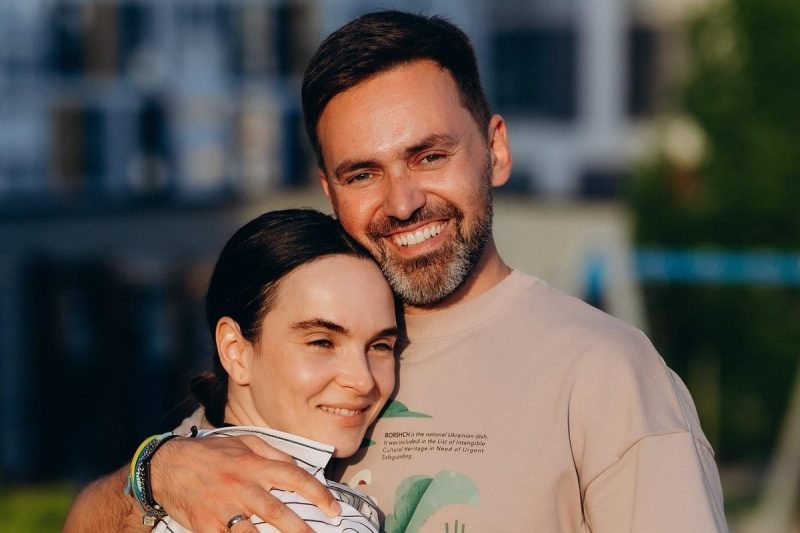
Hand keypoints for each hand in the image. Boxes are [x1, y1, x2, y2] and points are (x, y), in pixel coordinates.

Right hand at [149, 435, 340, 532]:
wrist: (165, 465)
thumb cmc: (208, 453)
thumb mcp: (243, 441)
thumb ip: (272, 452)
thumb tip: (296, 465)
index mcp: (253, 465)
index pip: (294, 477)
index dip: (318, 494)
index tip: (333, 509)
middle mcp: (241, 486)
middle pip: (277, 511)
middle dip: (301, 529)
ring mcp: (222, 508)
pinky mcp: (205, 526)